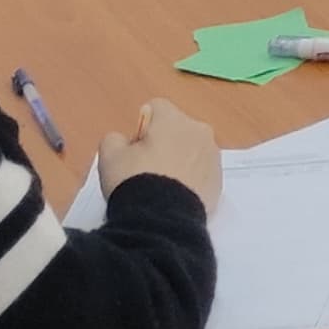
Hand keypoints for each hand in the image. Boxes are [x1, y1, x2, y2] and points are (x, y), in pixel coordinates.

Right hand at [98, 98, 223, 214]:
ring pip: (192, 150)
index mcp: (174, 119)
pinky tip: (177, 197)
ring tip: (163, 186)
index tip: (135, 150)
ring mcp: (213, 156)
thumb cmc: (135, 181)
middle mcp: (199, 131)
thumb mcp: (109, 157)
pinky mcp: (220, 180)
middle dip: (163, 143)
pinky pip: (202, 171)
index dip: (141, 128)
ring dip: (179, 160)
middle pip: (177, 129)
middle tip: (147, 170)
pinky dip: (191, 179)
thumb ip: (114, 139)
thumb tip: (125, 141)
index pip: (155, 108)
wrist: (162, 220)